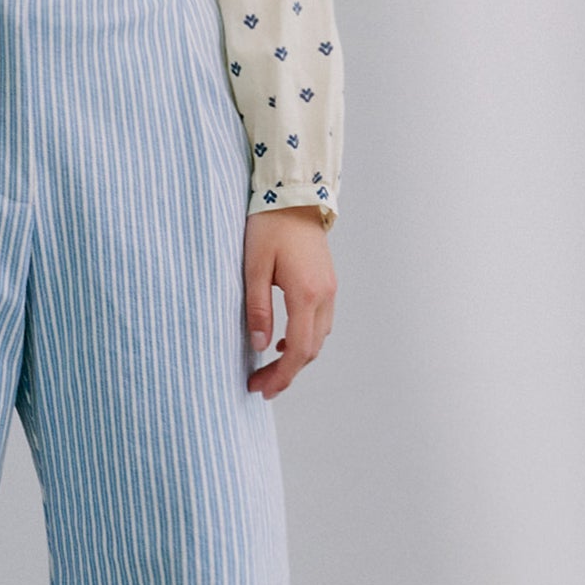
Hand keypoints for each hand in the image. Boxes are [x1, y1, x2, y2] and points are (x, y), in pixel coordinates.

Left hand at [242, 207, 335, 397]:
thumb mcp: (254, 267)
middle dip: (287, 373)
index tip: (261, 389)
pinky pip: (321, 322)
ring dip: (297, 357)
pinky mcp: (327, 283)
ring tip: (269, 368)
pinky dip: (305, 339)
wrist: (293, 195)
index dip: (282, 376)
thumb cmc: (269, 225)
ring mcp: (330, 289)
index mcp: (307, 293)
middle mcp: (325, 295)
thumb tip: (261, 345)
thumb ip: (257, 308)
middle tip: (259, 384)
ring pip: (319, 338)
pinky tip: (283, 341)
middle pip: (312, 350)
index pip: (299, 350)